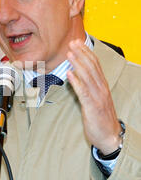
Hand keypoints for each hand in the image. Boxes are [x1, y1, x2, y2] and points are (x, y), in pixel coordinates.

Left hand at [67, 39, 121, 154]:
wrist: (110, 136)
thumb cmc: (101, 118)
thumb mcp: (96, 99)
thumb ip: (89, 87)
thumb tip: (77, 74)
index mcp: (102, 85)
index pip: (95, 64)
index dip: (86, 52)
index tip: (77, 43)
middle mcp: (101, 88)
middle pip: (91, 67)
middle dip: (81, 54)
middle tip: (72, 43)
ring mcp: (97, 97)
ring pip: (87, 76)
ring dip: (77, 64)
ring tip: (69, 54)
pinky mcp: (92, 106)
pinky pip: (83, 92)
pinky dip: (76, 82)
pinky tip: (69, 74)